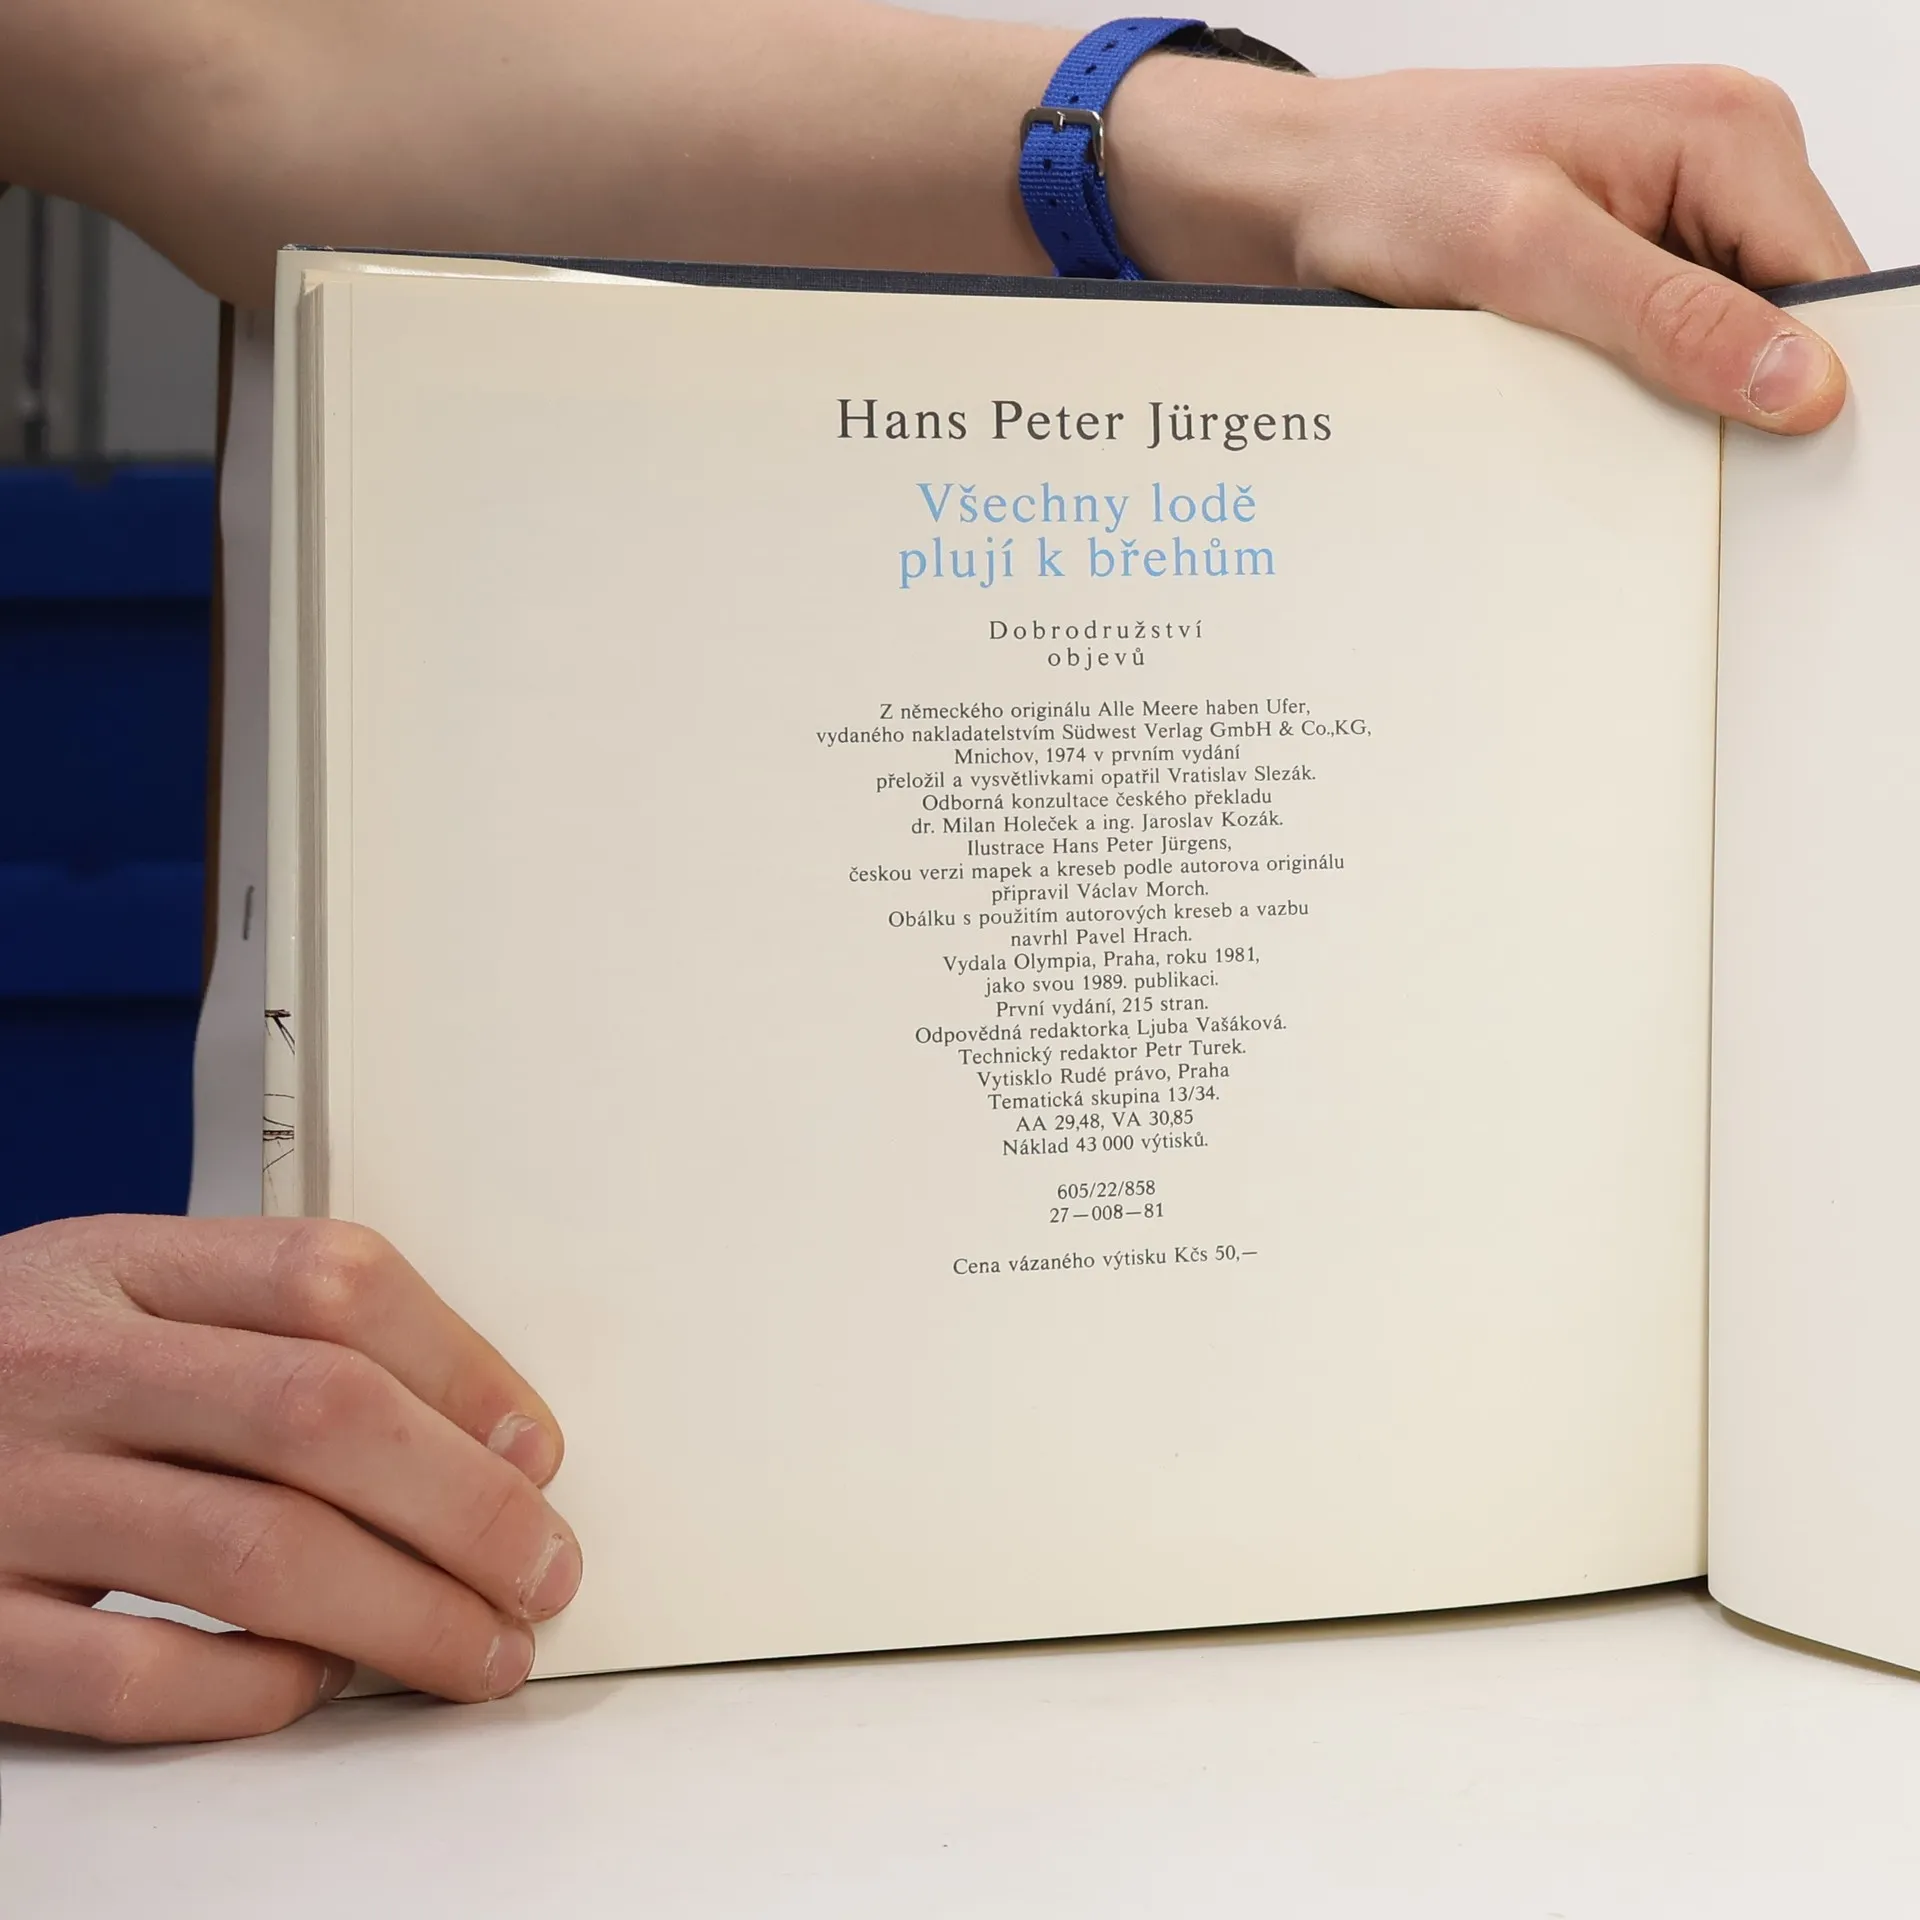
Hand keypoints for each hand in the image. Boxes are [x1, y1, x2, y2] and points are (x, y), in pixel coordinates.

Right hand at [0, 1215, 580, 1742]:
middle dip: (467, 1508)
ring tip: (479, 1648)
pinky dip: (254, 1693)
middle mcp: (58, 1364)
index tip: (536, 1448)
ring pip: (253, 1554)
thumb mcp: (115, 1300)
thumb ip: (264, 1335)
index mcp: (114, 1264)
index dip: (465, 1368)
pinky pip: (134, 1678)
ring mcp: (1, 1494)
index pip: (332, 1279)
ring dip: (403, 1613)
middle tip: (543, 1569)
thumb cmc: (0, 1372)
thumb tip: (484, 1436)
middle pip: (320, 1416)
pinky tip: (315, 1685)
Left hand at [1111, 61, 1868, 432]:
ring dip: (1672, 420)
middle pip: (1784, 331)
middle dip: (1743, 412)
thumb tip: (1799, 381)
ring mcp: (1662, 234)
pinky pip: (1649, 366)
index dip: (1820, 389)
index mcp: (1728, 136)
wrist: (1291, 192)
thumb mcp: (1523, 251)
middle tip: (1686, 493)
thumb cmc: (1385, 182)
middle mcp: (1711, 177)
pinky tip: (1578, 438)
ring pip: (1715, 361)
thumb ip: (1666, 314)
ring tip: (1610, 456)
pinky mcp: (1609, 284)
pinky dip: (1620, 412)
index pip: (1833, 288)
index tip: (1778, 481)